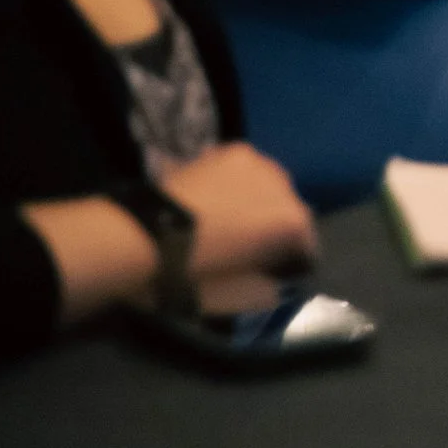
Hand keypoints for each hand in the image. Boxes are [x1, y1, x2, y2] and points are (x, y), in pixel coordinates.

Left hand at [162, 143, 317, 313]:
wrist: (139, 237)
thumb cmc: (191, 274)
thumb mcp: (234, 296)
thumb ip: (265, 289)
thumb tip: (276, 284)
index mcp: (291, 222)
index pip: (308, 245)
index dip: (293, 261)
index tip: (276, 273)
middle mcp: (284, 185)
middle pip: (291, 209)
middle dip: (278, 227)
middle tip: (252, 247)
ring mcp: (257, 162)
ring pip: (271, 185)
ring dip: (261, 201)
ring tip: (235, 219)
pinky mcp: (230, 151)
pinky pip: (248, 171)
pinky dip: (241, 184)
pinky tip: (221, 200)